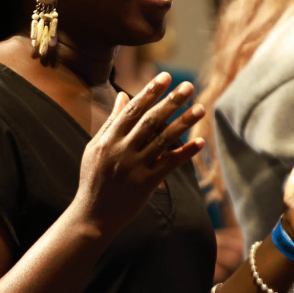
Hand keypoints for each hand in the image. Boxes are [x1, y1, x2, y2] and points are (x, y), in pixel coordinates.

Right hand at [74, 73, 204, 235]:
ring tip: (200, 108)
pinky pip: (170, 164)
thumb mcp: (95, 147)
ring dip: (184, 123)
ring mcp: (135, 167)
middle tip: (189, 86)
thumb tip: (123, 95)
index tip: (165, 76)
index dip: (150, 92)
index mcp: (108, 139)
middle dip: (171, 102)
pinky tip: (200, 141)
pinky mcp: (146, 184)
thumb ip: (110, 122)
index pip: (132, 110)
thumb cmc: (93, 178)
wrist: (93, 215)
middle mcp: (121, 151)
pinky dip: (185, 152)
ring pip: (163, 140)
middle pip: (150, 121)